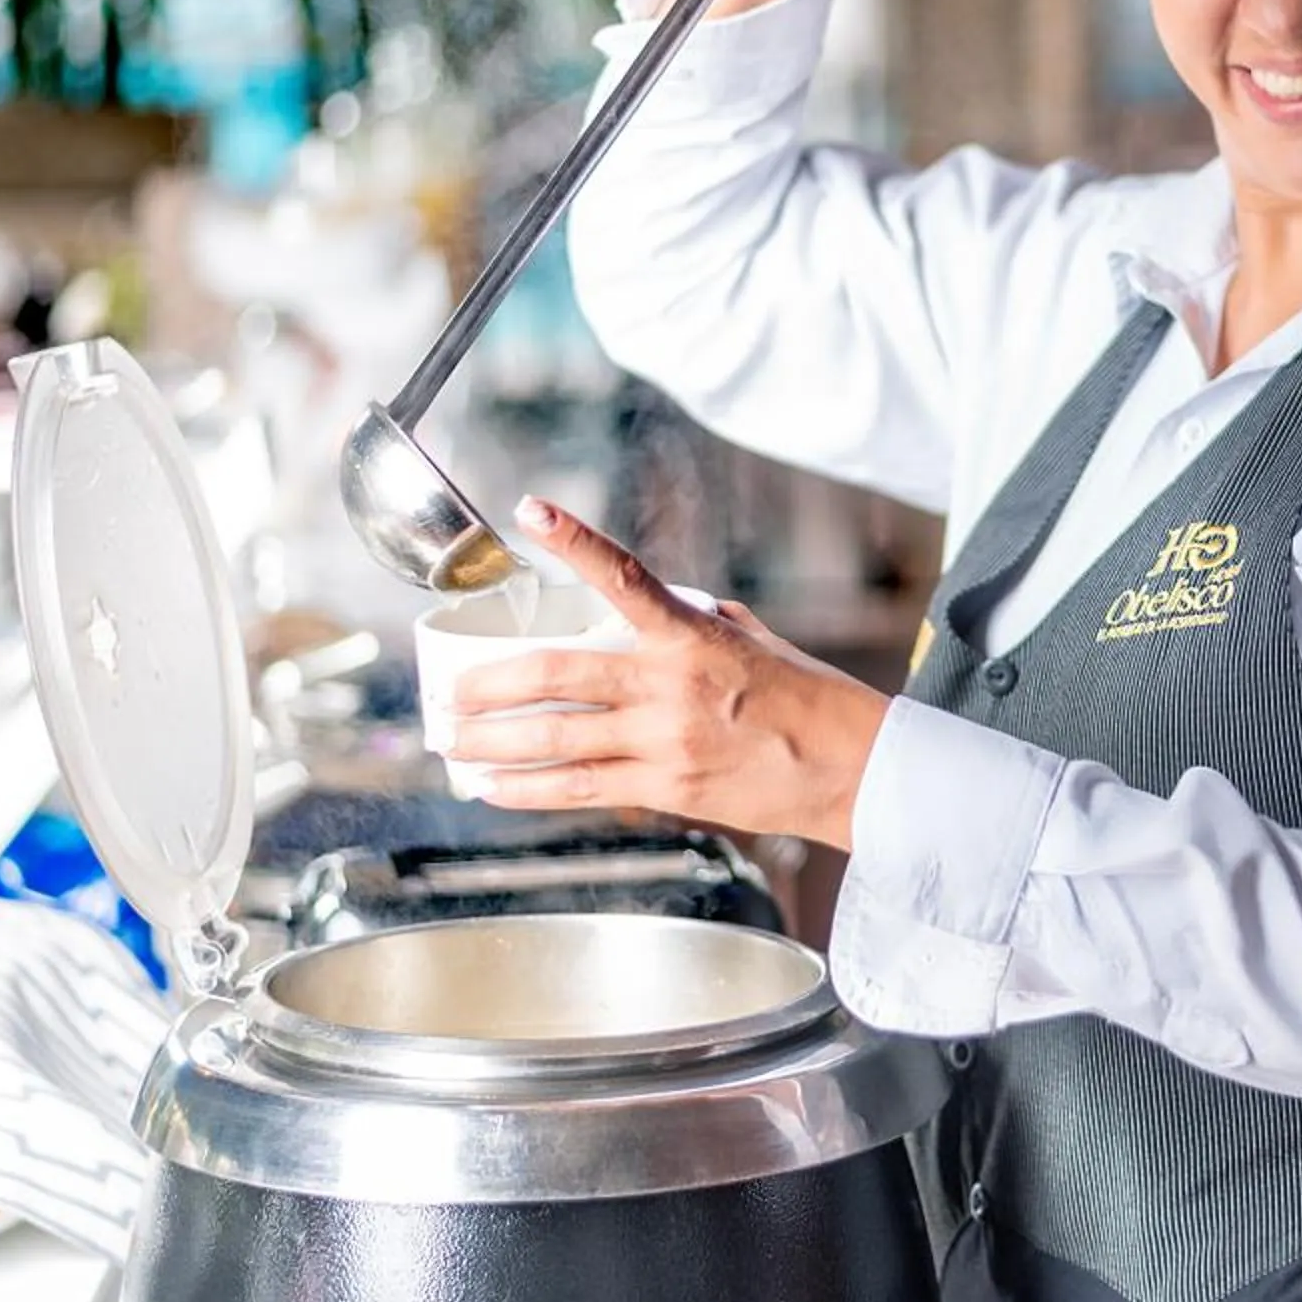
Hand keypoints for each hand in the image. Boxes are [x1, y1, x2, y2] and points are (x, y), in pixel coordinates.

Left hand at [445, 497, 892, 848]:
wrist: (852, 769)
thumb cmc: (809, 699)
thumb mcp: (754, 641)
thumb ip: (698, 623)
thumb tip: (661, 607)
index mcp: (693, 635)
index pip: (625, 576)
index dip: (575, 542)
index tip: (532, 510)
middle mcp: (671, 685)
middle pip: (557, 679)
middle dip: (490, 686)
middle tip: (449, 693)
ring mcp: (665, 742)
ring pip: (556, 741)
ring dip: (492, 742)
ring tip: (451, 741)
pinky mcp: (666, 791)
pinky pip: (581, 790)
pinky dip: (527, 790)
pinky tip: (491, 789)